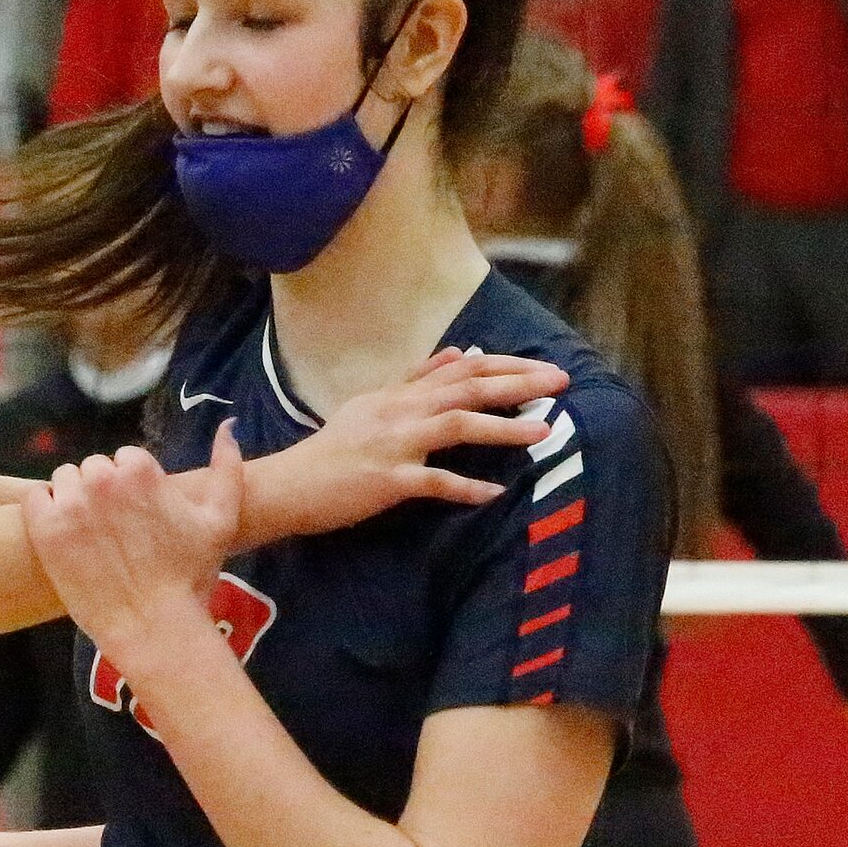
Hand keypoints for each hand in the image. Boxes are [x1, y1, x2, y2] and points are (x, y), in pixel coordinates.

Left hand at [26, 423, 246, 653]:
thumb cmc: (189, 577)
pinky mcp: (44, 529)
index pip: (125, 460)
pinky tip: (60, 533)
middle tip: (115, 531)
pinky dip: (43, 510)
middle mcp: (102, 478)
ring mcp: (70, 503)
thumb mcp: (220, 520)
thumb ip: (227, 467)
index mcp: (140, 468)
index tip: (138, 518)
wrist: (153, 627)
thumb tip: (227, 425)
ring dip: (73, 499)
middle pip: (93, 469)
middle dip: (102, 493)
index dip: (132, 489)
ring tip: (89, 535)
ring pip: (63, 481)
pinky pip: (34, 498)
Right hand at [254, 348, 565, 541]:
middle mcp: (399, 411)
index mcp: (398, 393)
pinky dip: (466, 488)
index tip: (542, 366)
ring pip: (457, 425)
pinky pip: (435, 482)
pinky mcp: (387, 481)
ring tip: (544, 430)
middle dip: (518, 383)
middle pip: (467, 388)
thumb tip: (459, 353)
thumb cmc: (330, 451)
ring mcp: (394, 445)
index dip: (506, 364)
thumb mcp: (371, 405)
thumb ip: (416, 380)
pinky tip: (495, 493)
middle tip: (560, 383)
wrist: (287, 485)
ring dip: (503, 427)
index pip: (461, 368)